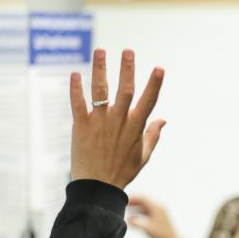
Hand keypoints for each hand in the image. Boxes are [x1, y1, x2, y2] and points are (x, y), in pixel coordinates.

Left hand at [70, 48, 165, 189]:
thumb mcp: (143, 155)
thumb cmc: (122, 172)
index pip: (148, 101)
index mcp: (135, 127)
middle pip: (124, 90)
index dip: (154, 84)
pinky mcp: (81, 126)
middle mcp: (118, 121)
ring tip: (100, 51)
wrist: (98, 186)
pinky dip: (76, 88)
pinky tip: (75, 74)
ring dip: (100, 69)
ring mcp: (99, 122)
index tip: (159, 68)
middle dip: (127, 69)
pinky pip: (77, 103)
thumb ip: (153, 135)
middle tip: (128, 51)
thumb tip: (163, 120)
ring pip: (100, 91)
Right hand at [128, 195, 176, 237]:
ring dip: (137, 207)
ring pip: (146, 206)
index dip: (133, 198)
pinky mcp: (161, 216)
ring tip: (128, 210)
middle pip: (145, 201)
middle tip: (125, 204)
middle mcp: (160, 208)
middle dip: (134, 202)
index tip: (125, 200)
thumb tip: (128, 220)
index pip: (143, 198)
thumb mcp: (147, 229)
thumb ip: (137, 223)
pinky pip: (149, 211)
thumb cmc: (162, 236)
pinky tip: (136, 217)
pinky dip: (142, 212)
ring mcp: (161, 212)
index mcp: (157, 208)